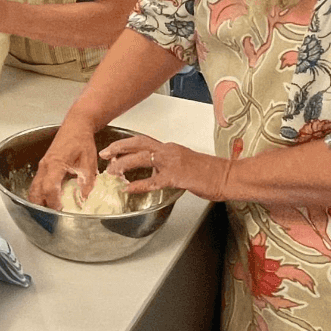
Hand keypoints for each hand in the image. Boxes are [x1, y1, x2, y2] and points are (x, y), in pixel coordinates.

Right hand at [28, 119, 99, 209]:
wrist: (76, 125)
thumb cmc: (82, 141)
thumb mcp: (89, 162)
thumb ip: (87, 181)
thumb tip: (85, 199)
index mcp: (56, 164)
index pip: (49, 188)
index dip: (53, 202)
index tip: (61, 211)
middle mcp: (45, 166)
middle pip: (35, 191)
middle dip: (42, 206)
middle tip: (53, 216)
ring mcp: (42, 166)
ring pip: (34, 188)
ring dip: (40, 200)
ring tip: (52, 210)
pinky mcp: (44, 166)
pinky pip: (37, 183)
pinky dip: (41, 193)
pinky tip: (52, 198)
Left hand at [99, 137, 230, 201]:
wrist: (227, 175)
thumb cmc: (209, 172)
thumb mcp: (184, 163)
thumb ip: (167, 165)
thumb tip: (154, 171)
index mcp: (170, 147)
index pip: (142, 141)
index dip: (125, 144)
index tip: (111, 148)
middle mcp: (169, 151)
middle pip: (137, 144)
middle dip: (118, 147)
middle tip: (103, 154)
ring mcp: (172, 163)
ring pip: (142, 158)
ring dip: (124, 164)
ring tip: (111, 171)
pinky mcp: (177, 177)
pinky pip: (153, 180)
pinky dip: (139, 184)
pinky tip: (129, 188)